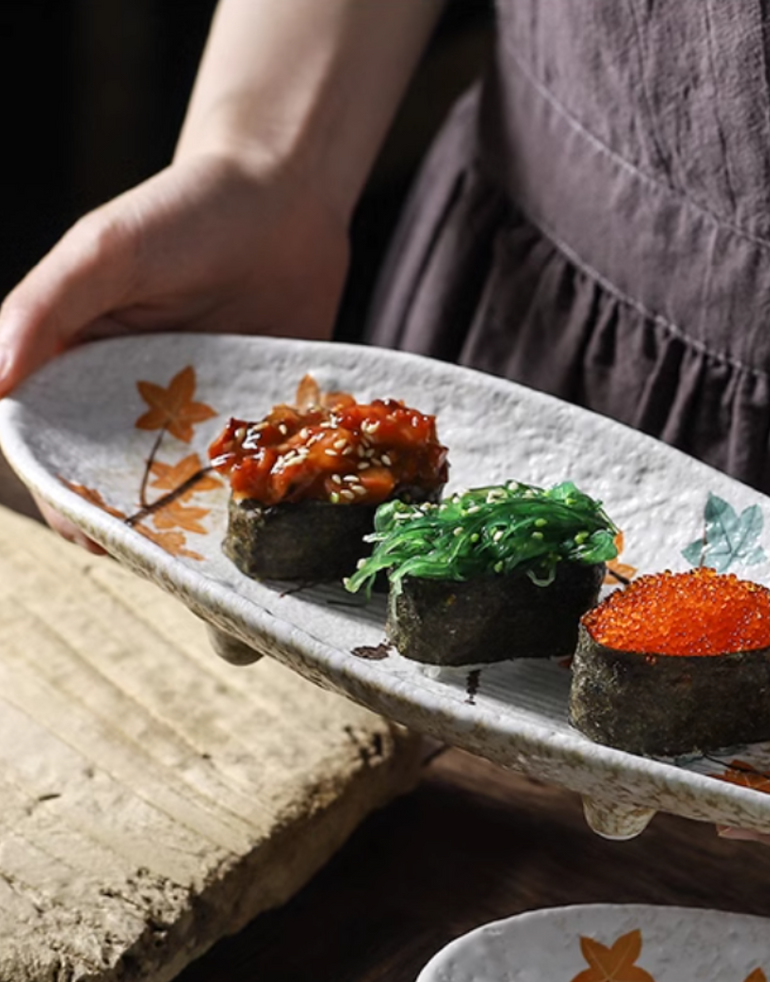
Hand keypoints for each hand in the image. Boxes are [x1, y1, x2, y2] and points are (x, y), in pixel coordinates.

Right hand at [0, 150, 349, 550]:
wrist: (285, 195)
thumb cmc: (184, 212)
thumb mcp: (105, 253)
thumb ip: (44, 310)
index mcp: (80, 364)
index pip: (56, 443)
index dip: (66, 491)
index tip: (88, 532)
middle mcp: (138, 397)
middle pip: (123, 475)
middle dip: (134, 521)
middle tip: (157, 559)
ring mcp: (204, 409)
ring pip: (188, 481)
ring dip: (194, 519)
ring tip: (207, 556)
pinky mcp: (259, 410)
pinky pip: (252, 461)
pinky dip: (253, 490)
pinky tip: (263, 522)